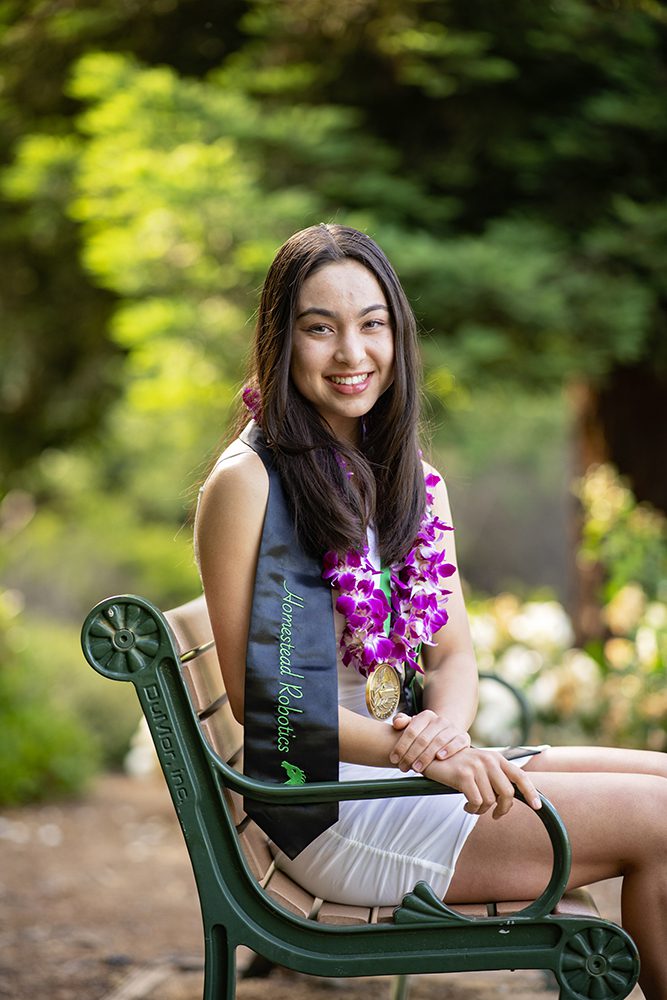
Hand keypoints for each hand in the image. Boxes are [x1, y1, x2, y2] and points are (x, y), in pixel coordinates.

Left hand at [389, 710, 470, 772]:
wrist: (446, 734)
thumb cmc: (424, 733)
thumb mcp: (412, 726)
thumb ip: (402, 722)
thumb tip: (397, 723)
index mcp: (426, 715)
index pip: (411, 731)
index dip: (401, 746)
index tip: (394, 759)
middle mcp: (440, 720)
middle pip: (423, 738)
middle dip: (411, 755)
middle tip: (403, 767)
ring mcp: (452, 728)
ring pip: (438, 742)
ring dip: (426, 756)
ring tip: (416, 768)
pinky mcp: (463, 738)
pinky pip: (457, 743)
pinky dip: (449, 749)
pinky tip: (439, 758)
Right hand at [425, 748, 541, 818]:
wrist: (433, 754)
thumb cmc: (458, 764)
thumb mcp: (480, 765)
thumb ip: (495, 776)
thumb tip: (510, 797)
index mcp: (496, 758)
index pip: (520, 776)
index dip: (531, 792)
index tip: (537, 806)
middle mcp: (489, 760)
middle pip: (507, 793)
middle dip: (503, 809)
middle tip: (496, 815)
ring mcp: (476, 767)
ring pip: (490, 801)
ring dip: (482, 809)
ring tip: (473, 806)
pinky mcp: (464, 775)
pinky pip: (476, 802)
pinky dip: (472, 808)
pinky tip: (466, 805)